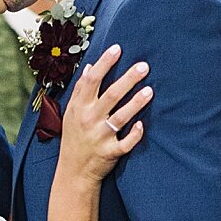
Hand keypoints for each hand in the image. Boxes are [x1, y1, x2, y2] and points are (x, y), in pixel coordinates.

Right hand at [60, 44, 150, 183]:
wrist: (73, 171)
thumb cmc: (74, 138)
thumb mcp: (71, 113)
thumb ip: (80, 90)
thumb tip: (89, 67)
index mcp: (80, 107)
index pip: (91, 80)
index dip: (104, 64)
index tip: (117, 49)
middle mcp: (89, 120)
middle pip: (110, 95)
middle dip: (127, 79)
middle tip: (143, 66)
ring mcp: (100, 137)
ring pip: (120, 118)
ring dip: (135, 104)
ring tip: (150, 90)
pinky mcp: (110, 152)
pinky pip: (125, 143)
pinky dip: (133, 135)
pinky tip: (142, 125)